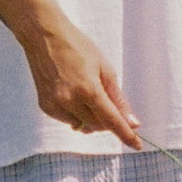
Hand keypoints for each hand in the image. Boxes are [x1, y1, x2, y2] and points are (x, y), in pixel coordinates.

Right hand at [24, 16, 141, 148]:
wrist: (44, 36)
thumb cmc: (78, 48)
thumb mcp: (104, 69)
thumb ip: (118, 99)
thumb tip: (132, 123)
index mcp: (89, 89)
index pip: (112, 121)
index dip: (126, 135)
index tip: (137, 145)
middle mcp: (70, 101)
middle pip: (98, 126)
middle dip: (107, 120)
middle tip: (106, 102)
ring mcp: (55, 105)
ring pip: (83, 126)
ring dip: (91, 118)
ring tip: (85, 92)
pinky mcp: (46, 107)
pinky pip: (68, 120)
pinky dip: (75, 114)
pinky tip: (71, 94)